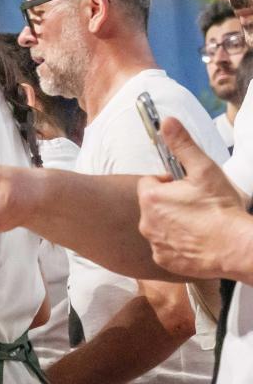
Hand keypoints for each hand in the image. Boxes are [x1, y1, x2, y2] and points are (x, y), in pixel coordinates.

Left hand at [137, 117, 248, 279]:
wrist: (237, 246)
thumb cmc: (221, 208)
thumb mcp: (204, 170)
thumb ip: (182, 145)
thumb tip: (167, 122)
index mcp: (151, 198)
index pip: (151, 182)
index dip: (170, 182)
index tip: (188, 187)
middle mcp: (146, 222)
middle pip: (153, 205)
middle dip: (170, 203)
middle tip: (196, 206)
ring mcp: (154, 243)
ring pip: (159, 226)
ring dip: (172, 223)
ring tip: (198, 224)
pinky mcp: (164, 261)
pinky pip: (165, 248)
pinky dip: (177, 244)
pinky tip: (195, 241)